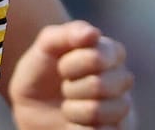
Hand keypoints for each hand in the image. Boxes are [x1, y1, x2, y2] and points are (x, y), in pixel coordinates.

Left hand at [7, 19, 133, 128]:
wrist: (32, 110)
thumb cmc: (42, 73)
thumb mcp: (45, 48)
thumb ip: (66, 34)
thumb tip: (93, 33)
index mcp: (111, 53)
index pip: (100, 56)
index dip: (73, 63)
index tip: (61, 66)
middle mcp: (122, 80)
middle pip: (99, 85)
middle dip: (71, 87)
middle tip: (65, 87)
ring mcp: (122, 109)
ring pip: (97, 111)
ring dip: (72, 110)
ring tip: (69, 106)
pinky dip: (77, 129)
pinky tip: (76, 124)